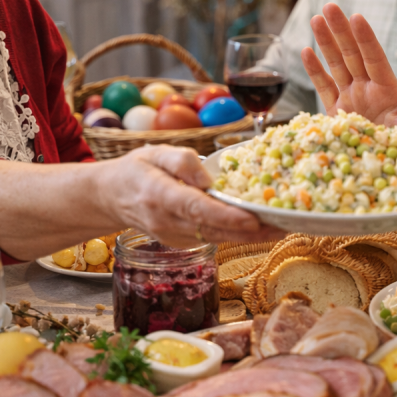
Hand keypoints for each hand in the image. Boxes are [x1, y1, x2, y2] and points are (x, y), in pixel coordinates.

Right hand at [101, 145, 286, 245]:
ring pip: (218, 238)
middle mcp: (167, 222)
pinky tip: (261, 227)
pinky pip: (213, 239)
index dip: (226, 217)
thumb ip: (182, 161)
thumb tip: (208, 178)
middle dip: (252, 230)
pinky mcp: (182, 243)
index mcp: (159, 196)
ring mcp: (174, 237)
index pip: (197, 209)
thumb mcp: (155, 152)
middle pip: (215, 229)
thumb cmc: (136, 170)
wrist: (111, 198)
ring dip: (251, 236)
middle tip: (285, 224)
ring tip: (283, 226)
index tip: (252, 219)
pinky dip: (238, 235)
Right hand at [301, 3, 396, 142]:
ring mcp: (351, 101)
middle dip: (341, 30)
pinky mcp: (336, 116)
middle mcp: (367, 91)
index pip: (374, 58)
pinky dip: (314, 71)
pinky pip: (323, 89)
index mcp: (388, 91)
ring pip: (336, 66)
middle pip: (352, 55)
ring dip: (326, 42)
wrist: (396, 172)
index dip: (366, 39)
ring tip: (316, 18)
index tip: (357, 17)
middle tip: (331, 6)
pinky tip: (305, 51)